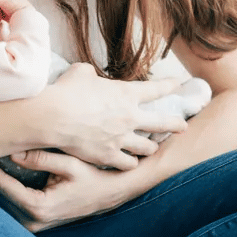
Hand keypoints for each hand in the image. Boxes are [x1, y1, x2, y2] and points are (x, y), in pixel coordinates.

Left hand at [0, 150, 136, 231]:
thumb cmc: (95, 176)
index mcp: (40, 207)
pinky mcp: (38, 218)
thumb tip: (13, 153)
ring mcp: (36, 222)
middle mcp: (35, 219)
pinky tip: (0, 166)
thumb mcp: (71, 164)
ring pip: (5, 199)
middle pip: (0, 194)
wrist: (114, 191)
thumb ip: (42, 159)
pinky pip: (15, 201)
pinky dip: (7, 184)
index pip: (4, 186)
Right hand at [38, 63, 187, 169]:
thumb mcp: (81, 72)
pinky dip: (130, 162)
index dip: (169, 86)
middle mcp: (129, 117)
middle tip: (183, 126)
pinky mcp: (109, 156)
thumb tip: (89, 75)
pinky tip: (130, 162)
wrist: (54, 117)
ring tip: (151, 148)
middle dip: (175, 124)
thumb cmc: (66, 91)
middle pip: (162, 122)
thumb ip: (91, 74)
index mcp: (125, 94)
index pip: (155, 89)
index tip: (178, 84)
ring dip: (149, 147)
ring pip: (147, 148)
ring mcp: (121, 139)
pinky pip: (128, 164)